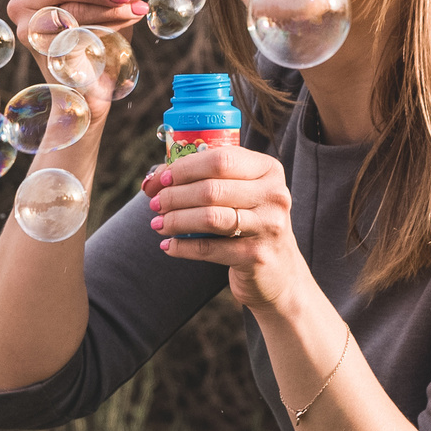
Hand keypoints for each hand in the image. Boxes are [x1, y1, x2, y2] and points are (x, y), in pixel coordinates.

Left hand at [142, 145, 312, 314]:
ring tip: (158, 223)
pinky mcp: (256, 256)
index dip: (184, 168)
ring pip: (210, 218)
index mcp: (268, 169)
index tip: (161, 179)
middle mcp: (273, 195)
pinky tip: (168, 246)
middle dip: (175, 196)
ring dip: (176, 220)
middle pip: (211, 189)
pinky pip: (209, 249)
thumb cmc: (249, 223)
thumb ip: (202, 179)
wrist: (279, 271)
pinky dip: (182, 247)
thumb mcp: (238, 194)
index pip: (220, 159)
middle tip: (155, 204)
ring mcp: (268, 226)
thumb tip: (152, 180)